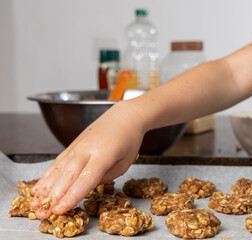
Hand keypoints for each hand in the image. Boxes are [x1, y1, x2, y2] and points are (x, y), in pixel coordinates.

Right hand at [30, 101, 144, 218]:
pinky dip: (47, 175)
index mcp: (104, 154)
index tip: (60, 210)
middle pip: (67, 176)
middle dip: (54, 197)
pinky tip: (39, 187)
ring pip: (58, 169)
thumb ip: (105, 177)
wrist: (124, 116)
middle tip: (43, 213)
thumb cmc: (128, 141)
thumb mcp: (124, 163)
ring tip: (35, 204)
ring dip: (45, 188)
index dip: (72, 196)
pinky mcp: (72, 145)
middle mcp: (87, 149)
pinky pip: (57, 162)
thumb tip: (86, 187)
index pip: (85, 179)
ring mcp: (77, 146)